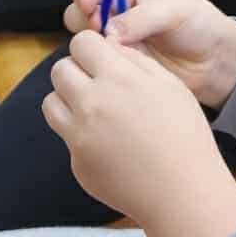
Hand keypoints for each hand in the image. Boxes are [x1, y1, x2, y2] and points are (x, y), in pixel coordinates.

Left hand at [43, 30, 235, 236]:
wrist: (183, 193)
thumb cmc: (184, 135)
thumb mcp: (170, 84)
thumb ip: (135, 59)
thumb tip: (109, 47)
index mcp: (117, 79)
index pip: (80, 43)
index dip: (91, 47)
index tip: (100, 57)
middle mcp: (91, 105)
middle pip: (59, 70)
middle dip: (76, 70)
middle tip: (96, 83)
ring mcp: (80, 137)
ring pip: (50, 103)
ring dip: (67, 100)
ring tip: (94, 110)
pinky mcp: (78, 164)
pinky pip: (66, 138)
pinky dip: (81, 135)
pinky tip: (109, 144)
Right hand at [65, 0, 235, 107]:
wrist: (216, 62)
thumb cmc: (200, 24)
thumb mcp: (175, 9)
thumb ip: (142, 17)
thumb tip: (110, 34)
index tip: (91, 8)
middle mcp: (115, 14)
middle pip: (78, 12)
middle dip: (83, 22)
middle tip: (101, 33)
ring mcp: (116, 43)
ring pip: (83, 42)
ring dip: (90, 47)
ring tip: (114, 53)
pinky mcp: (119, 68)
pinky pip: (98, 67)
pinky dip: (101, 68)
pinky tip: (118, 71)